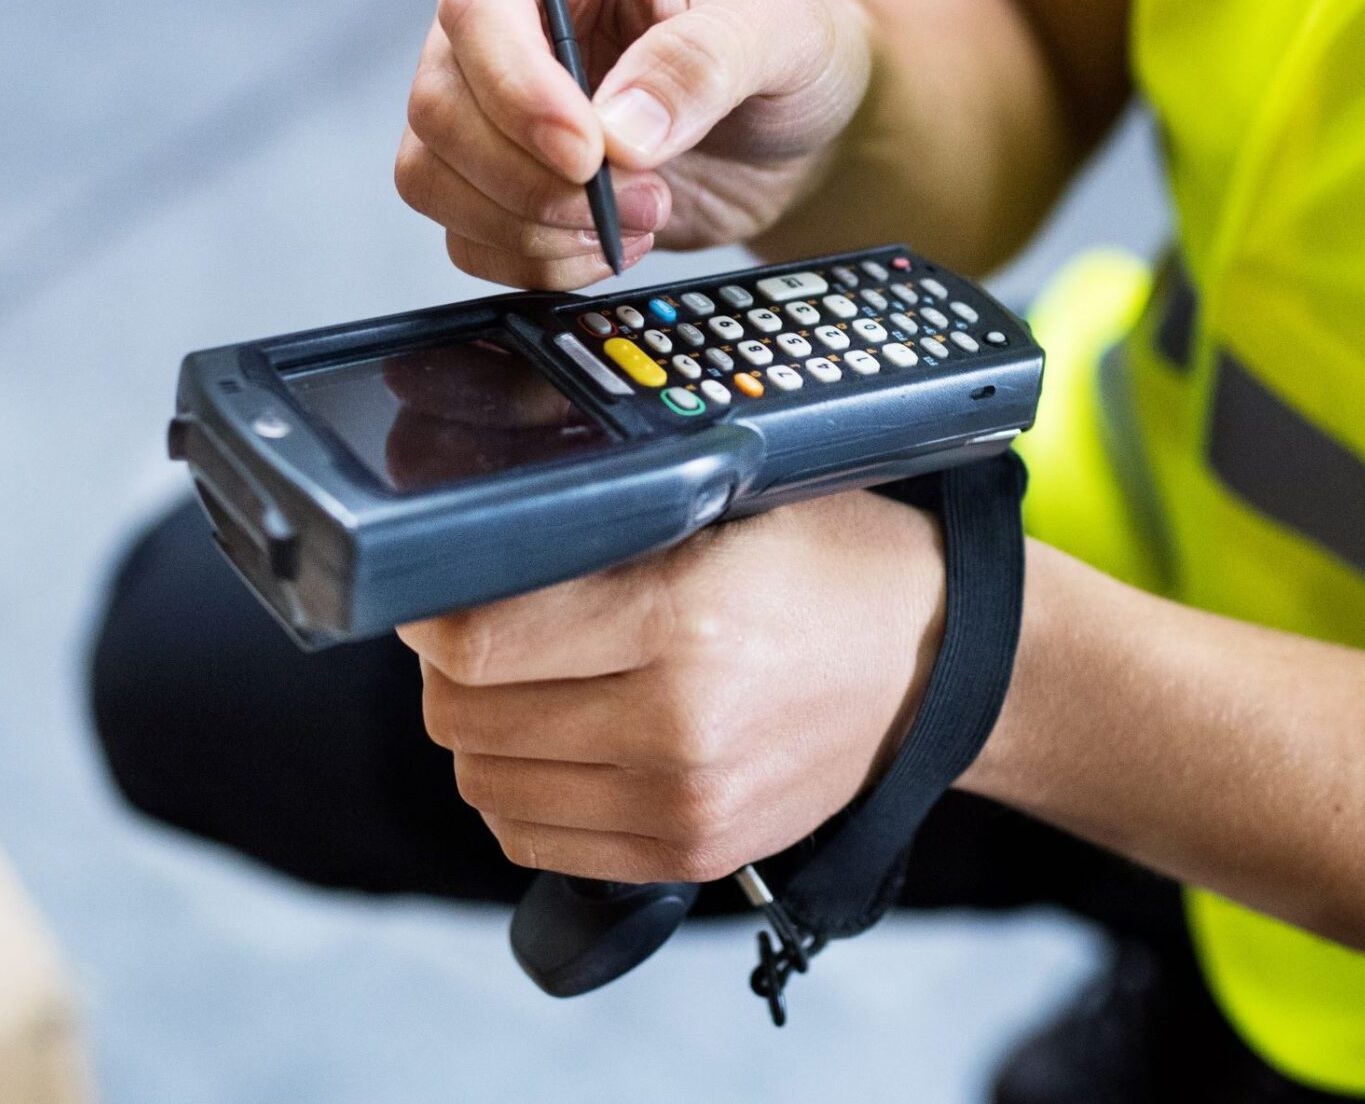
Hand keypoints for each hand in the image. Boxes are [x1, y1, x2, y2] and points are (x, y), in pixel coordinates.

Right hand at [395, 0, 871, 288]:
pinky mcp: (506, 182)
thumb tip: (620, 130)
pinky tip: (613, 245)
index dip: (517, 89)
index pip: (478, 3)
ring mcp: (497, 104)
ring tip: (642, 219)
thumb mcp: (781, 31)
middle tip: (642, 196)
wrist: (803, 132)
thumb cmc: (794, 50)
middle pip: (439, 104)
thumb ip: (704, 62)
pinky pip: (467, 239)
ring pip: (434, 178)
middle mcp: (510, 15)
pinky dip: (536, 262)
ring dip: (533, 226)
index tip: (588, 154)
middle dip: (532, 177)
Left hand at [397, 491, 944, 882]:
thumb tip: (480, 562)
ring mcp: (683, 808)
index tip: (432, 595)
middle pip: (466, 719)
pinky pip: (534, 843)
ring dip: (481, 732)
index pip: (479, 643)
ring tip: (526, 686)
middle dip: (448, 670)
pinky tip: (558, 744)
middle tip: (483, 630)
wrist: (935, 661)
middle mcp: (675, 730)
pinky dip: (519, 794)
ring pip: (486, 786)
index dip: (429, 616)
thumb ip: (603, 537)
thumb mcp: (726, 508)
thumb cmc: (833, 564)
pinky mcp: (692, 855)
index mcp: (682, 623)